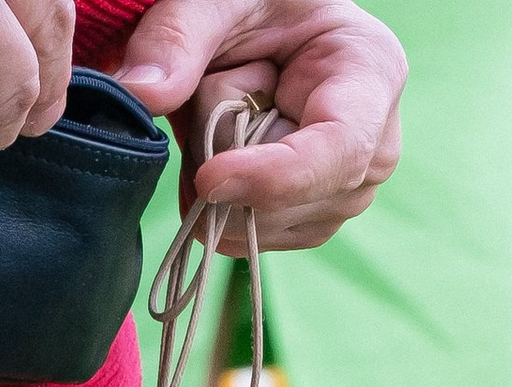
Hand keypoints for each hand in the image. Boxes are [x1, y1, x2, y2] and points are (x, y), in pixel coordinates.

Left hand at [116, 0, 404, 250]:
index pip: (338, 151)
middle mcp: (373, 149)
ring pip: (256, 224)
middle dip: (228, 149)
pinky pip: (241, 237)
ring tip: (233, 105)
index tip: (208, 179)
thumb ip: (179, 37)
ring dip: (217, 168)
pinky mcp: (308, 224)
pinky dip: (216, 195)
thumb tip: (138, 93)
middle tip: (228, 77)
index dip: (272, 176)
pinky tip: (227, 144)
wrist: (267, 30)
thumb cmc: (257, 1)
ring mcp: (344, 196)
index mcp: (371, 76)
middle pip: (286, 198)